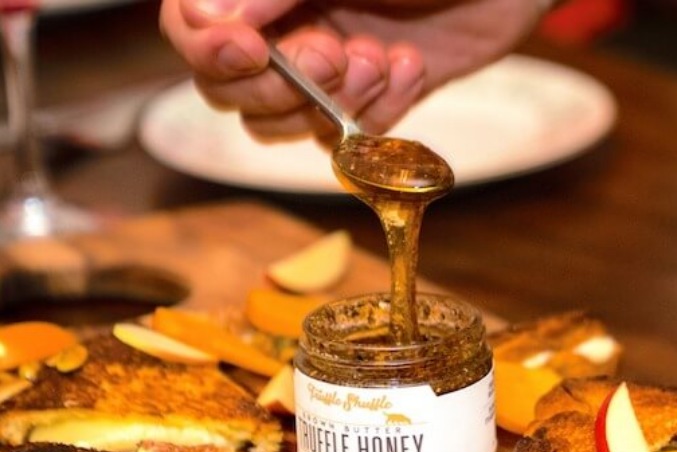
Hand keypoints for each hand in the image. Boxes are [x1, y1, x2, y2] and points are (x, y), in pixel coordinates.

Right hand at [159, 0, 546, 139]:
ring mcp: (328, 63)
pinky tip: (410, 67)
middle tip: (333, 52)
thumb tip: (200, 16)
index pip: (190, 29)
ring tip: (379, 58)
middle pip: (230, 90)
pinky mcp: (373, 96)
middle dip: (282, 83)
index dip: (208, 50)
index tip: (249, 48)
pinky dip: (378, 110)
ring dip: (330, 101)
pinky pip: (348, 134)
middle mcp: (285, 24)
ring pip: (284, 123)